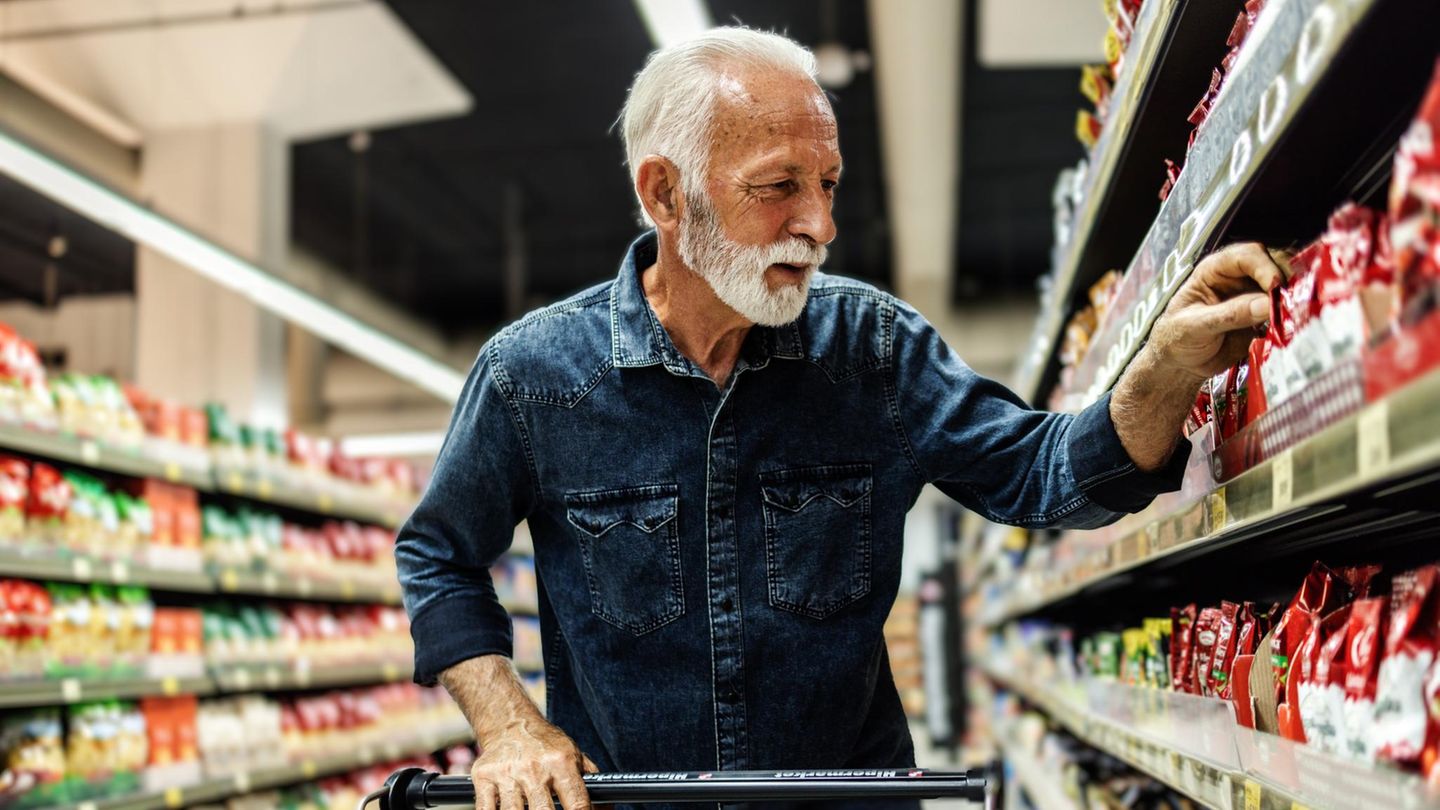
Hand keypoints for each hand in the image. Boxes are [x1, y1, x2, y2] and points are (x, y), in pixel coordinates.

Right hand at [470, 715, 597, 809]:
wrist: (511, 723)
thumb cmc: (546, 746)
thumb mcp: (574, 756)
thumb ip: (590, 782)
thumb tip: (606, 808)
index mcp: (561, 762)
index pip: (577, 804)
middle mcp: (534, 767)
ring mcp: (507, 773)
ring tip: (531, 808)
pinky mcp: (484, 776)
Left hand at [1147, 241, 1287, 379]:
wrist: (1181, 364)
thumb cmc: (1176, 339)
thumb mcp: (1195, 327)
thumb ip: (1229, 315)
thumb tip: (1265, 305)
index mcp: (1214, 270)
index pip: (1247, 255)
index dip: (1264, 267)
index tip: (1275, 286)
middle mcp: (1238, 278)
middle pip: (1274, 265)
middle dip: (1285, 281)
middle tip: (1290, 302)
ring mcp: (1254, 297)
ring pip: (1285, 287)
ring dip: (1293, 299)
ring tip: (1293, 316)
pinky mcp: (1265, 317)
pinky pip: (1285, 311)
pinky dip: (1292, 317)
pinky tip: (1291, 327)